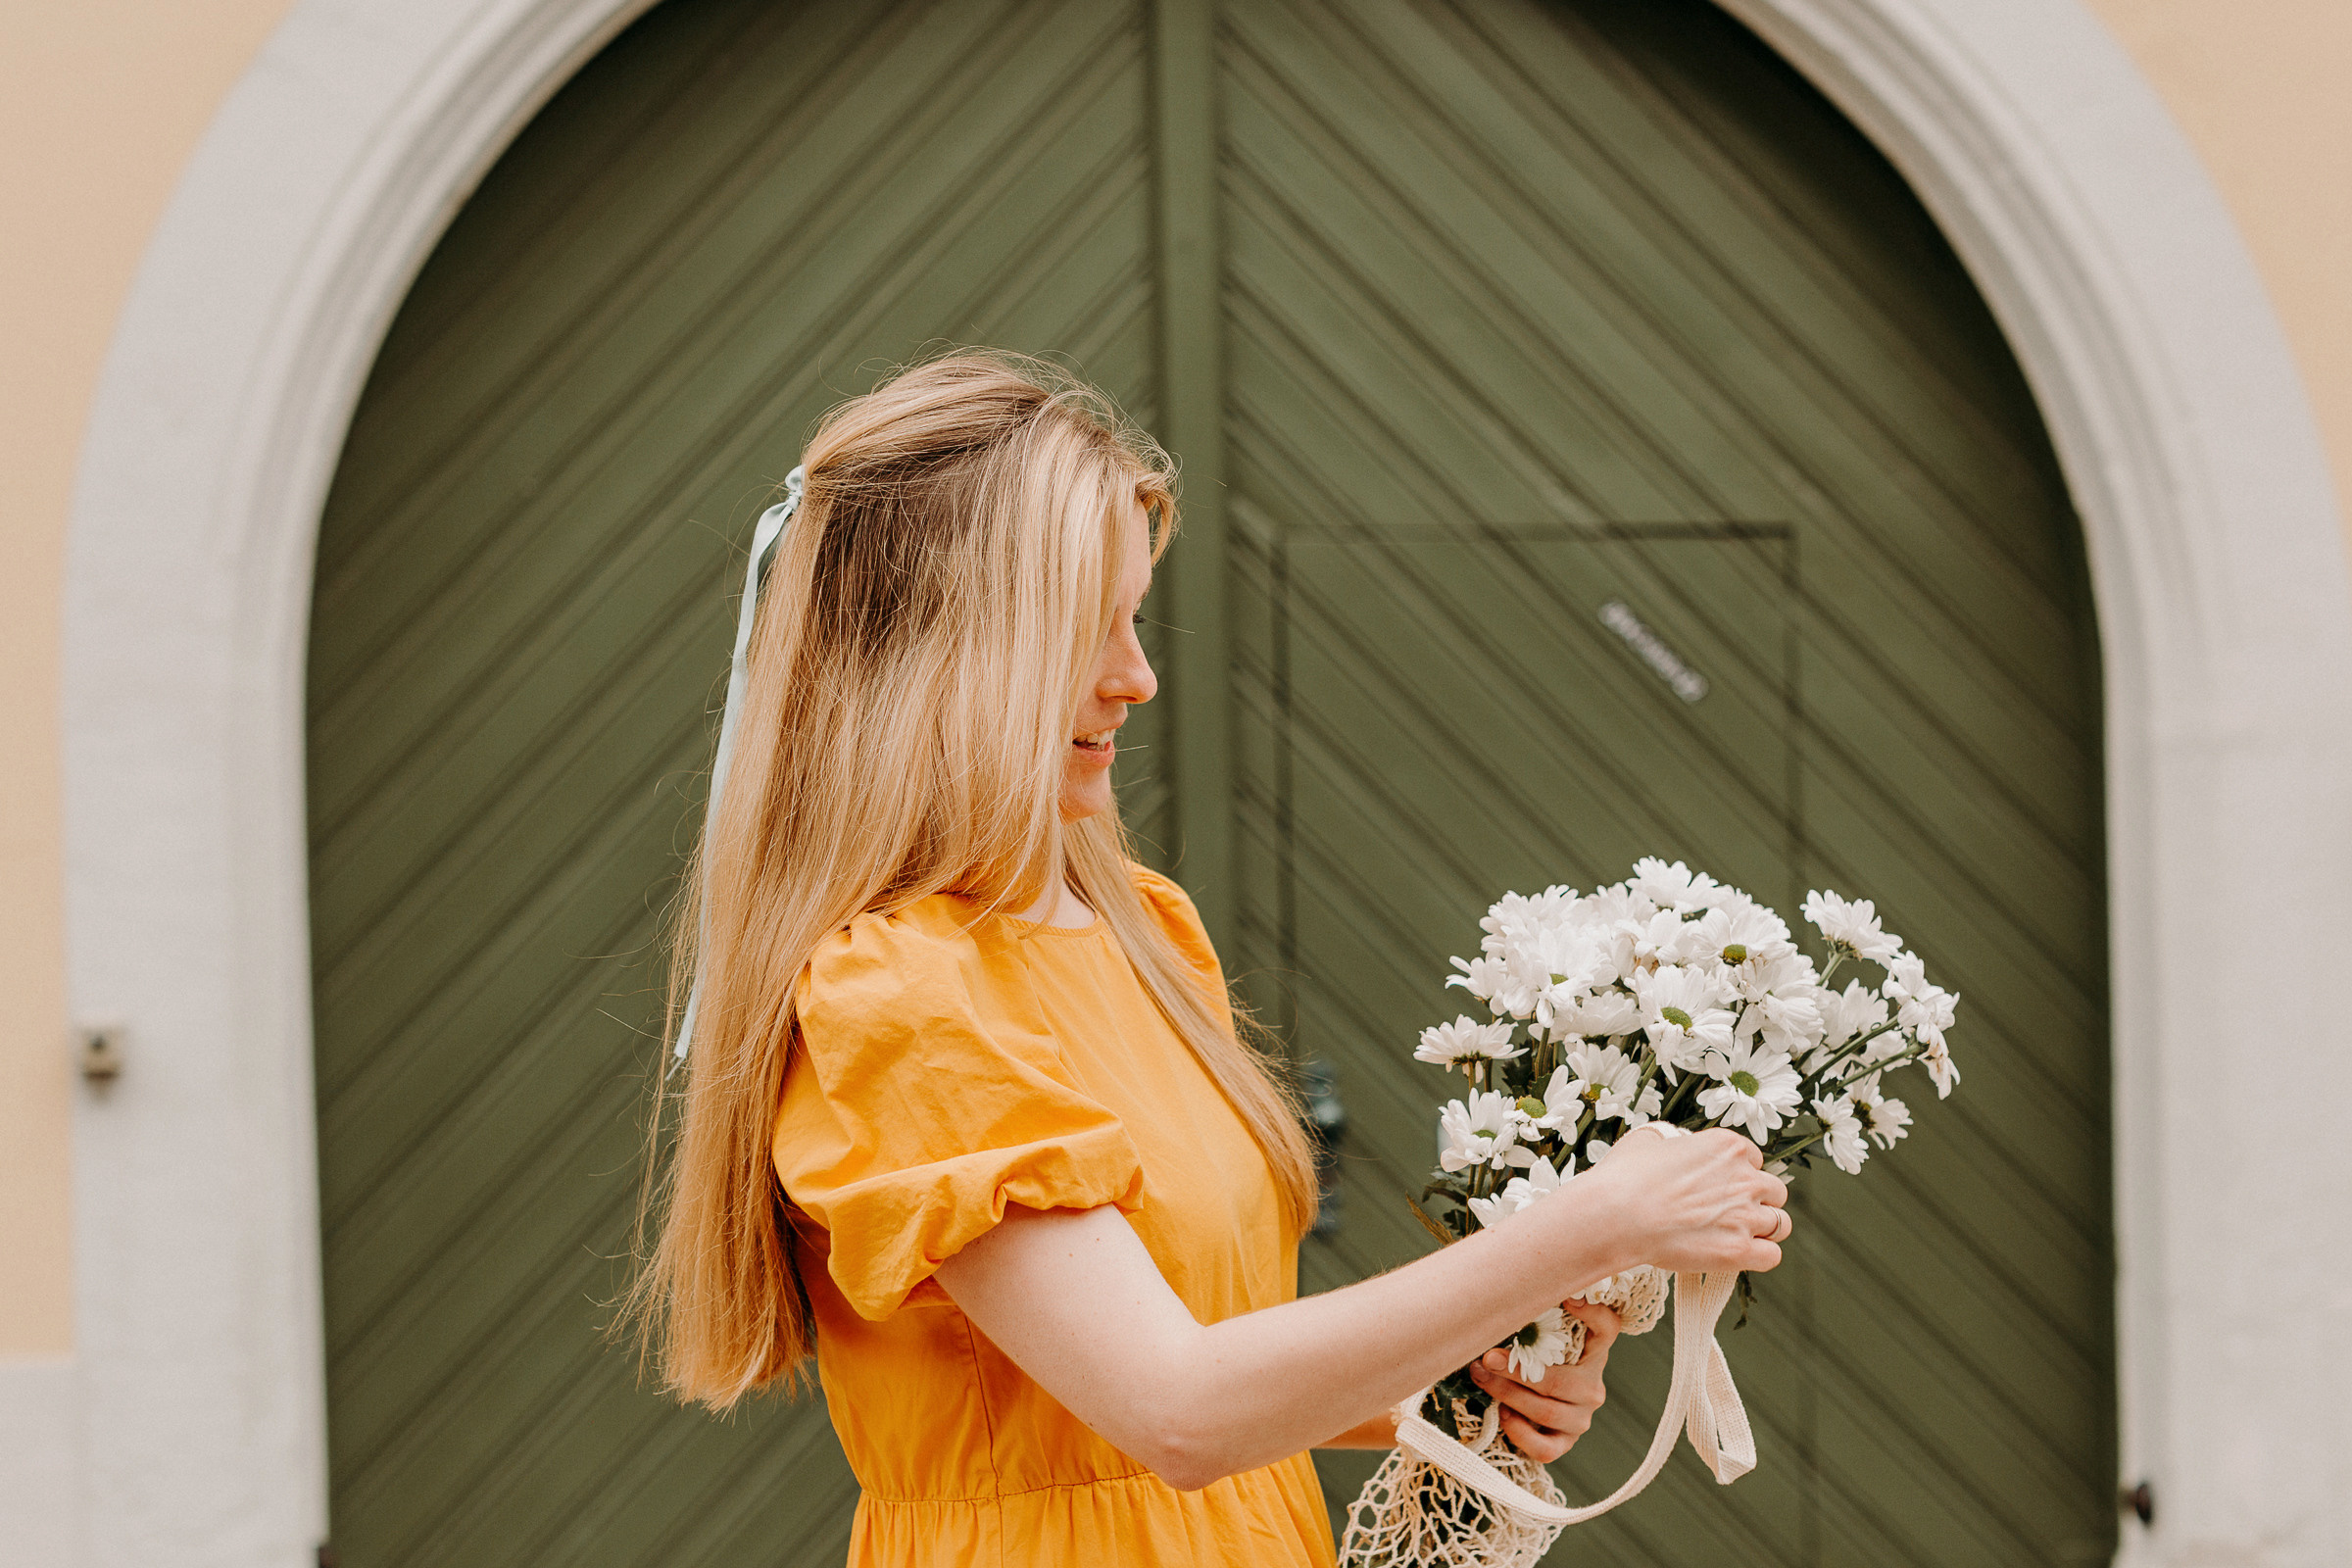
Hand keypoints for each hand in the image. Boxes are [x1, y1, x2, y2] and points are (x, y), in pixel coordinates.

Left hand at [1470, 1300, 1619, 1461]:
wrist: (1529, 1407)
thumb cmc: (1530, 1361)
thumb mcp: (1537, 1339)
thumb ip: (1532, 1321)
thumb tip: (1505, 1302)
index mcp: (1592, 1354)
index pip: (1607, 1329)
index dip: (1593, 1314)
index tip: (1568, 1299)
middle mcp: (1592, 1388)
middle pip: (1561, 1381)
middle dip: (1518, 1370)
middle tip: (1487, 1358)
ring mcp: (1580, 1419)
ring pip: (1548, 1412)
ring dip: (1509, 1395)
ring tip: (1483, 1380)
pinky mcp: (1565, 1444)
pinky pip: (1545, 1448)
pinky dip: (1520, 1432)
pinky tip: (1503, 1414)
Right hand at [1580, 1126, 1789, 1274]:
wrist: (1616, 1215)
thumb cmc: (1624, 1177)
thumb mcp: (1648, 1140)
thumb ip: (1671, 1140)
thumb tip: (1670, 1145)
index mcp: (1727, 1147)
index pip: (1755, 1160)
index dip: (1739, 1175)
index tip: (1721, 1187)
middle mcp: (1745, 1178)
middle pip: (1775, 1191)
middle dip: (1757, 1202)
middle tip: (1728, 1213)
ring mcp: (1746, 1215)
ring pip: (1780, 1224)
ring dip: (1761, 1230)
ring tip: (1732, 1236)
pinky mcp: (1739, 1250)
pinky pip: (1772, 1256)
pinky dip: (1759, 1257)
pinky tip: (1738, 1255)